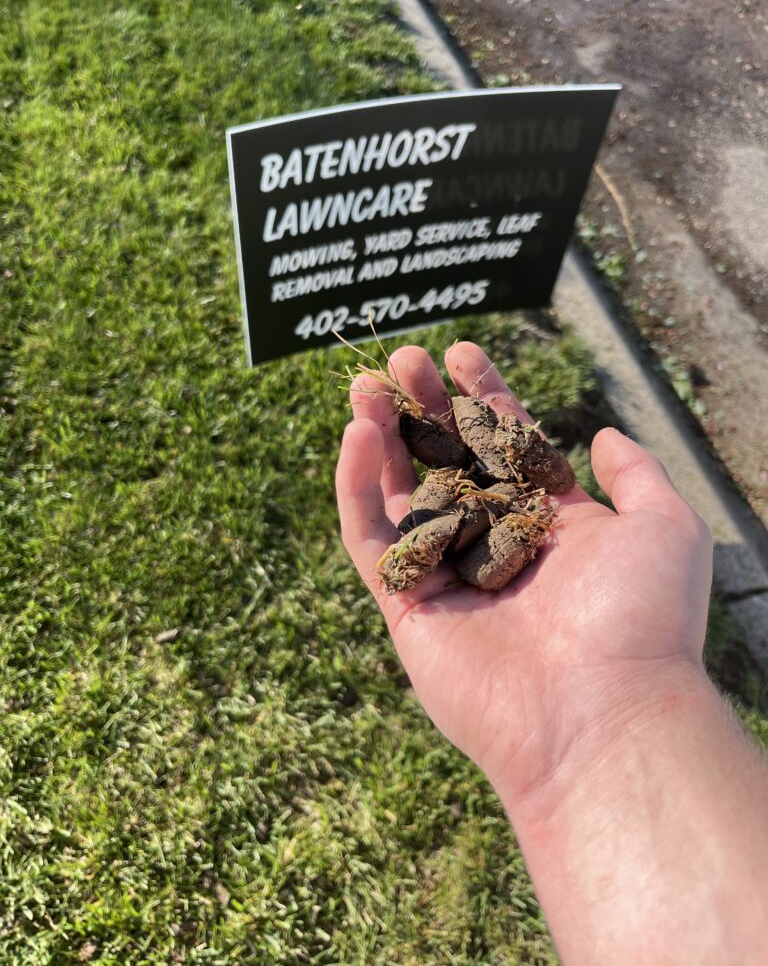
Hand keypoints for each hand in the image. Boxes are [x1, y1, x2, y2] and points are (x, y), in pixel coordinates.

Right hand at [336, 342, 712, 813]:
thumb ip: (635, 473)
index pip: (507, 445)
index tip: (462, 353)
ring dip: (381, 436)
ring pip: (402, 492)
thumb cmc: (640, 617)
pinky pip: (370, 536)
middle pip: (448, 460)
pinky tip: (356, 435)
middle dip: (427, 406)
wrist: (601, 712)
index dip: (484, 397)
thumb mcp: (663, 525)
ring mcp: (449, 573)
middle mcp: (497, 544)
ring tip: (365, 385)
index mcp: (551, 524)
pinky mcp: (406, 603)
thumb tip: (603, 436)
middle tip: (403, 357)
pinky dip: (356, 486)